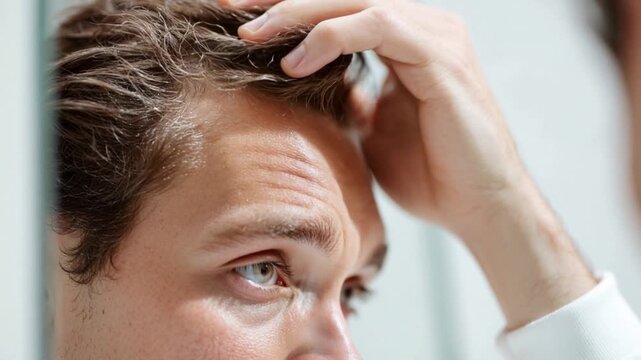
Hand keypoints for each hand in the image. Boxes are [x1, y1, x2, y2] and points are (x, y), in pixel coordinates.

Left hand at [229, 0, 526, 236]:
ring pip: (355, 1)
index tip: (238, 19)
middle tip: (228, 7)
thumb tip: (319, 85)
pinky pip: (379, 26)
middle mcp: (422, 27)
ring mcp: (435, 37)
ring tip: (251, 35)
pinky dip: (331, 37)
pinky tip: (295, 61)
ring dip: (298, 13)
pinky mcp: (442, 56)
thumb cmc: (430, 173)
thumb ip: (353, 98)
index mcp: (407, 41)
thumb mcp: (374, 129)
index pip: (340, 9)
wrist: (476, 207)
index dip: (289, 10)